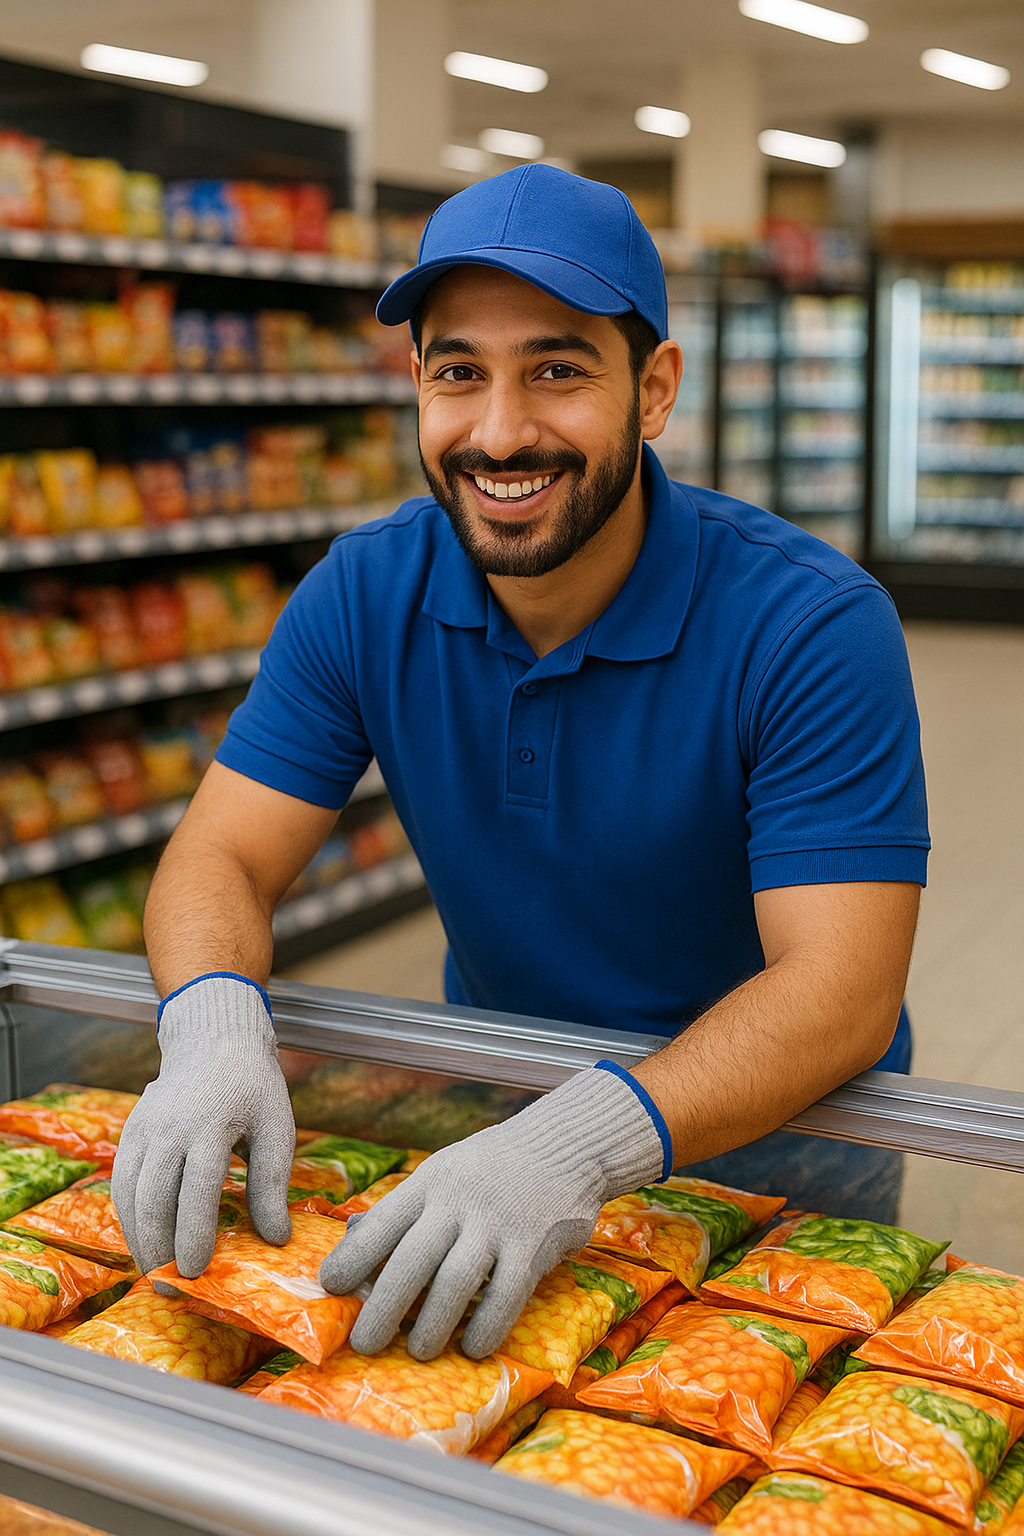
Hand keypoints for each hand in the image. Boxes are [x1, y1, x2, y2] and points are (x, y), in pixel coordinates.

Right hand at [112, 973, 294, 1285]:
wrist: (215, 1042)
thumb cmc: (253, 1088)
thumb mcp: (277, 1127)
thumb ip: (273, 1183)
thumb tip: (276, 1239)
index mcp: (212, 1123)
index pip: (197, 1188)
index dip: (193, 1234)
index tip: (197, 1271)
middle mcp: (170, 1127)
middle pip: (155, 1197)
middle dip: (159, 1248)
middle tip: (172, 1287)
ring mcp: (144, 1128)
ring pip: (130, 1194)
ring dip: (138, 1240)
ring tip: (155, 1274)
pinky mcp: (131, 1132)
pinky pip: (121, 1182)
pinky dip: (128, 1218)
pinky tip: (143, 1243)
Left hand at [319, 1062, 669, 1359]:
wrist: (564, 1146)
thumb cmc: (491, 1168)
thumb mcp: (442, 1173)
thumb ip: (403, 1209)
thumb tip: (351, 1242)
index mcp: (430, 1182)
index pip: (381, 1223)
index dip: (352, 1258)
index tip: (330, 1287)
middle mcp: (458, 1202)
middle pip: (412, 1261)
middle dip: (383, 1308)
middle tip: (365, 1342)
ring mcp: (497, 1224)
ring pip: (455, 1283)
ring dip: (432, 1325)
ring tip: (418, 1350)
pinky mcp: (533, 1246)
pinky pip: (505, 1296)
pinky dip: (485, 1327)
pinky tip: (473, 1346)